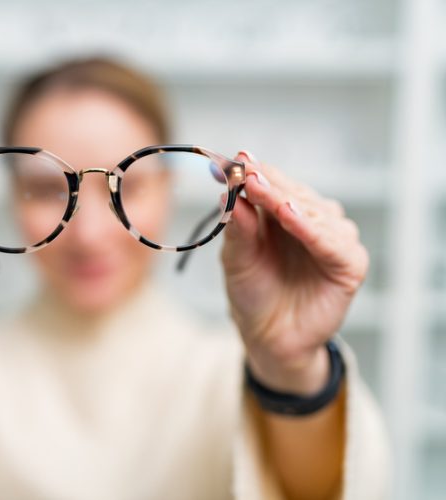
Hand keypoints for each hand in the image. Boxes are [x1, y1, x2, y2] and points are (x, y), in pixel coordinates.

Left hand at [220, 151, 368, 395]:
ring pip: (313, 211)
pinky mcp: (349, 264)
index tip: (234, 160)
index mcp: (284, 212)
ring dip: (286, 199)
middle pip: (292, 193)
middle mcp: (312, 220)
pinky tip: (290, 216)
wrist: (268, 337)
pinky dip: (311, 228)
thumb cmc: (252, 293)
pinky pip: (331, 242)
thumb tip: (228, 192)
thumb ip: (237, 227)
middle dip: (267, 181)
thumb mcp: (236, 258)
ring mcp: (333, 240)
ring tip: (261, 187)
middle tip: (245, 168)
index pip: (272, 183)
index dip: (254, 171)